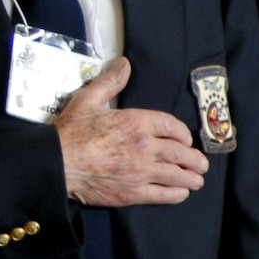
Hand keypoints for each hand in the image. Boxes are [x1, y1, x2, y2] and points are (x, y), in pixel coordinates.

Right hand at [54, 57, 207, 206]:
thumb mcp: (88, 99)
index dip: (183, 133)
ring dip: (191, 177)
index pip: (171, 126)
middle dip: (194, 159)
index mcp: (136, 122)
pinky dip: (177, 194)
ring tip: (197, 180)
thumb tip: (124, 64)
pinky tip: (181, 193)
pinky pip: (164, 194)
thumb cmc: (70, 132)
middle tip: (200, 163)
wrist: (57, 163)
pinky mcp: (134, 193)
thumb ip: (110, 82)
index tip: (186, 139)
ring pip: (177, 175)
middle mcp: (144, 147)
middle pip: (180, 153)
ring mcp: (141, 171)